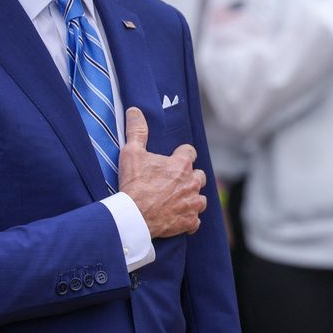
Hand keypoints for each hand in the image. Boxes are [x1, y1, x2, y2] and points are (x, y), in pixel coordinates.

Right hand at [118, 107, 207, 237]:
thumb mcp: (132, 153)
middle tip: (174, 182)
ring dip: (192, 198)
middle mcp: (192, 182)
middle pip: (199, 175)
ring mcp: (193, 203)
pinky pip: (195, 220)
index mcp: (181, 164)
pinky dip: (189, 219)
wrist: (134, 216)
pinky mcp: (190, 221)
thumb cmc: (134, 184)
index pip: (190, 152)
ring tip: (178, 200)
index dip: (182, 155)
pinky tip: (179, 218)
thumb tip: (135, 110)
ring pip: (200, 198)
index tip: (173, 159)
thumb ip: (137, 131)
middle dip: (190, 177)